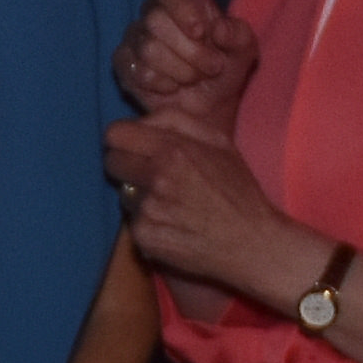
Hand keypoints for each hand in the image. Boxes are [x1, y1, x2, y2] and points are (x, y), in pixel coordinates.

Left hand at [100, 115, 303, 299]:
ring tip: (172, 204)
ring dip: (140, 196)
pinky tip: (173, 224)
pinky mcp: (145, 236)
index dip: (121, 139)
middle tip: (149, 175)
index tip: (131, 147)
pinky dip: (148, 222)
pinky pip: (133, 221)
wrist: (250, 242)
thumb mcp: (219, 142)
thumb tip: (141, 120)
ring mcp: (148, 209)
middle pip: (112, 162)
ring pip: (124, 193)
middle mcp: (157, 178)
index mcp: (173, 150)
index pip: (115, 134)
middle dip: (127, 165)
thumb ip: (177, 121)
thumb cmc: (237, 190)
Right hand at [111, 0, 258, 135]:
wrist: (208, 108)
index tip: (201, 32)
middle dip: (190, 51)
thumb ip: (238, 35)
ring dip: (180, 70)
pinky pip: (137, 71)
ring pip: (148, 49)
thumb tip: (219, 28)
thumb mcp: (243, 52)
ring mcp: (135, 38)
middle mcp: (153, 13)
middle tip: (212, 67)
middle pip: (156, 21)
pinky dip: (162, 83)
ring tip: (195, 78)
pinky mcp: (124, 63)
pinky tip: (174, 87)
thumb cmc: (224, 71)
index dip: (181, 8)